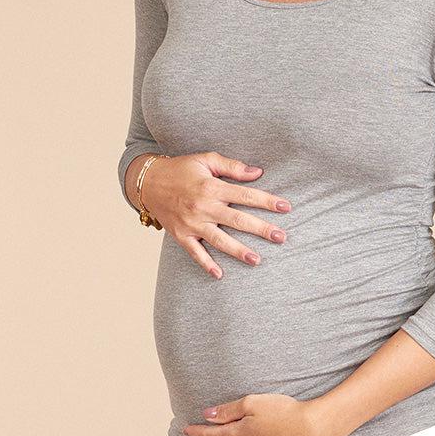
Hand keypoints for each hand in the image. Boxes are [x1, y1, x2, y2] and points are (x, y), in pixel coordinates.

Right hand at [134, 152, 291, 278]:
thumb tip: (257, 173)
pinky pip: (195, 252)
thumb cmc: (180, 168)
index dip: (267, 201)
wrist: (148, 182)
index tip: (286, 207)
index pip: (245, 195)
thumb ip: (231, 166)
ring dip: (238, 251)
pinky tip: (219, 275)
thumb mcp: (205, 160)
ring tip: (257, 260)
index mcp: (212, 187)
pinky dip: (206, 264)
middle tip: (281, 237)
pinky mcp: (181, 235)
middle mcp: (203, 207)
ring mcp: (192, 223)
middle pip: (237, 220)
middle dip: (261, 229)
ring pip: (219, 240)